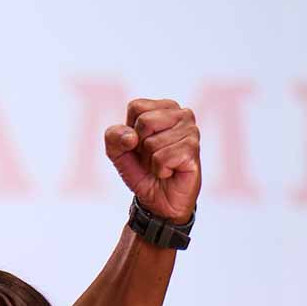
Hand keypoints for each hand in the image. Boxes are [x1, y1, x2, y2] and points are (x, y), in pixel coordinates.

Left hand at [105, 99, 199, 223]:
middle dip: (140, 145)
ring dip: (150, 160)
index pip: (136, 106)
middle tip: (150, 156)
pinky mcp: (193, 149)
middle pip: (145, 121)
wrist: (158, 199)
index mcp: (164, 108)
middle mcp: (182, 114)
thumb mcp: (117, 152)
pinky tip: (169, 171)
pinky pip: (162, 158)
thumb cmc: (142, 170)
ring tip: (161, 164)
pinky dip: (159, 169)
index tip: (138, 144)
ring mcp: (191, 131)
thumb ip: (113, 136)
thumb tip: (131, 137)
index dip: (130, 130)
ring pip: (152, 142)